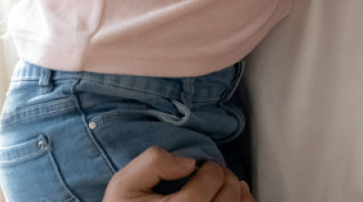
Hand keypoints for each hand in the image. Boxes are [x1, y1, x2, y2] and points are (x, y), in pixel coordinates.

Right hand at [103, 147, 253, 201]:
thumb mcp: (124, 185)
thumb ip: (152, 163)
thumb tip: (188, 163)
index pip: (209, 184)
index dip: (211, 169)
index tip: (205, 166)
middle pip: (227, 198)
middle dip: (226, 178)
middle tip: (217, 174)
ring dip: (238, 193)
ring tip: (229, 184)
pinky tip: (237, 199)